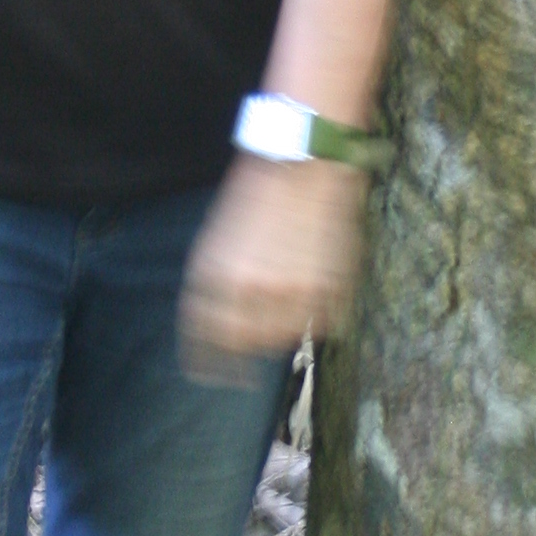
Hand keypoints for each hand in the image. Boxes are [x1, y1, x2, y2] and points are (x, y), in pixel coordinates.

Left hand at [179, 154, 368, 376]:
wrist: (304, 162)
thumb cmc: (258, 195)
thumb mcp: (216, 237)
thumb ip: (213, 284)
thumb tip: (214, 327)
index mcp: (216, 274)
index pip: (206, 337)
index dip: (207, 361)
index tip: (209, 374)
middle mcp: (251, 288)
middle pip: (245, 343)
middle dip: (247, 344)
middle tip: (255, 332)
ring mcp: (292, 289)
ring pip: (282, 337)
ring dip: (280, 328)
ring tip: (285, 299)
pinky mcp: (328, 286)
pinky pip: (319, 322)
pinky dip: (312, 314)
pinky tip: (309, 286)